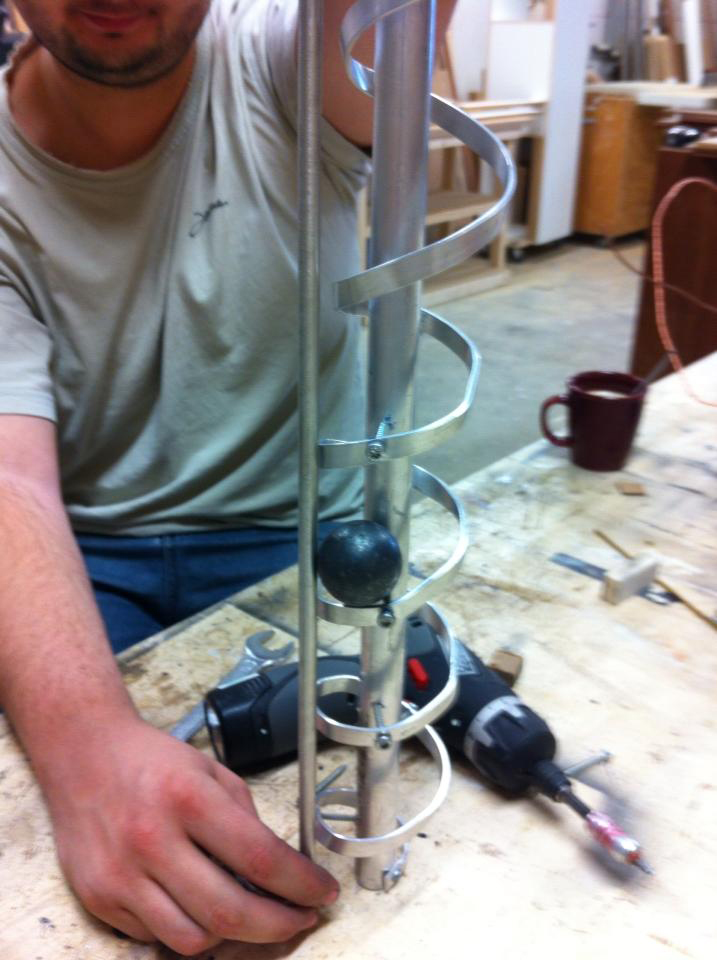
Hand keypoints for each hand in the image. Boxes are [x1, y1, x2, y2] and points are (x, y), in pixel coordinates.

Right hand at [42, 716, 337, 954]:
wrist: (82, 754)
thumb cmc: (152, 760)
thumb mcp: (212, 771)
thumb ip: (246, 819)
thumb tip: (281, 871)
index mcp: (189, 798)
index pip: (260, 857)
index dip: (300, 884)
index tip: (323, 893)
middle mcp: (152, 840)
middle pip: (230, 912)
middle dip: (279, 925)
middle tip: (300, 918)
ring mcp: (121, 876)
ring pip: (193, 940)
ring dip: (232, 937)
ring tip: (251, 916)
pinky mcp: (98, 899)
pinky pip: (155, 938)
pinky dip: (186, 931)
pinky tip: (201, 909)